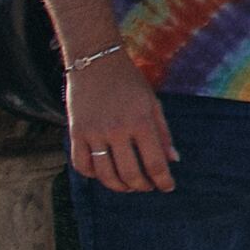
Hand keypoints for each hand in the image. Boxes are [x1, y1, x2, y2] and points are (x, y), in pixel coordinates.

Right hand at [63, 50, 173, 191]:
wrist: (96, 62)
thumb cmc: (129, 82)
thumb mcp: (153, 103)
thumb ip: (163, 133)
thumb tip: (174, 160)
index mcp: (141, 122)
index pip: (155, 162)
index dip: (163, 180)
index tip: (168, 188)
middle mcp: (117, 130)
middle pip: (130, 173)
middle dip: (142, 186)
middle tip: (147, 187)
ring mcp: (93, 133)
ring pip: (105, 174)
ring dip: (118, 186)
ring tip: (128, 185)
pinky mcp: (75, 133)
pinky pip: (81, 165)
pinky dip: (92, 175)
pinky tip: (103, 173)